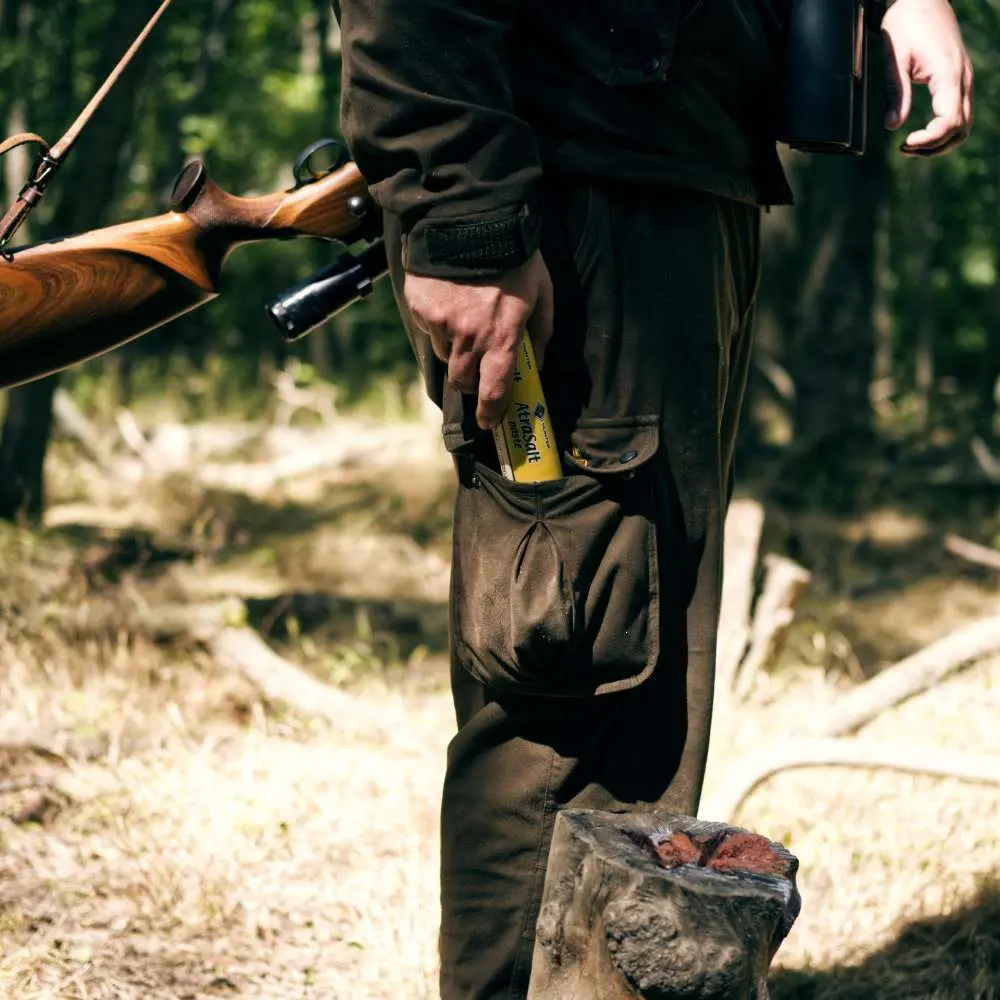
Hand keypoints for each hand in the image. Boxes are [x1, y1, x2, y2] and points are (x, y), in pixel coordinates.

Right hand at [404, 250, 554, 429]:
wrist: (470, 216)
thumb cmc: (514, 254)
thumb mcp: (541, 291)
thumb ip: (542, 331)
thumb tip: (538, 362)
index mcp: (501, 336)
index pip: (494, 389)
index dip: (492, 411)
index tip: (490, 422)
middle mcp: (468, 336)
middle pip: (462, 379)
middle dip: (471, 379)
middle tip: (478, 365)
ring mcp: (441, 322)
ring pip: (444, 354)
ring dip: (454, 347)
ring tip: (466, 317)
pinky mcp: (420, 307)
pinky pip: (428, 328)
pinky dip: (438, 321)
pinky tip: (450, 297)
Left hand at [882, 0, 972, 155]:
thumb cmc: (906, 23)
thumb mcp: (894, 58)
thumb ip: (895, 93)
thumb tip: (893, 126)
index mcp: (948, 74)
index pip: (948, 122)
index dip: (928, 140)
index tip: (904, 143)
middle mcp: (962, 78)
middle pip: (960, 128)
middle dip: (934, 146)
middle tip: (905, 148)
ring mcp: (964, 79)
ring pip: (964, 124)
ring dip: (940, 142)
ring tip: (911, 146)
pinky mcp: (959, 79)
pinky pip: (959, 113)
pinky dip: (944, 130)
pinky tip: (922, 134)